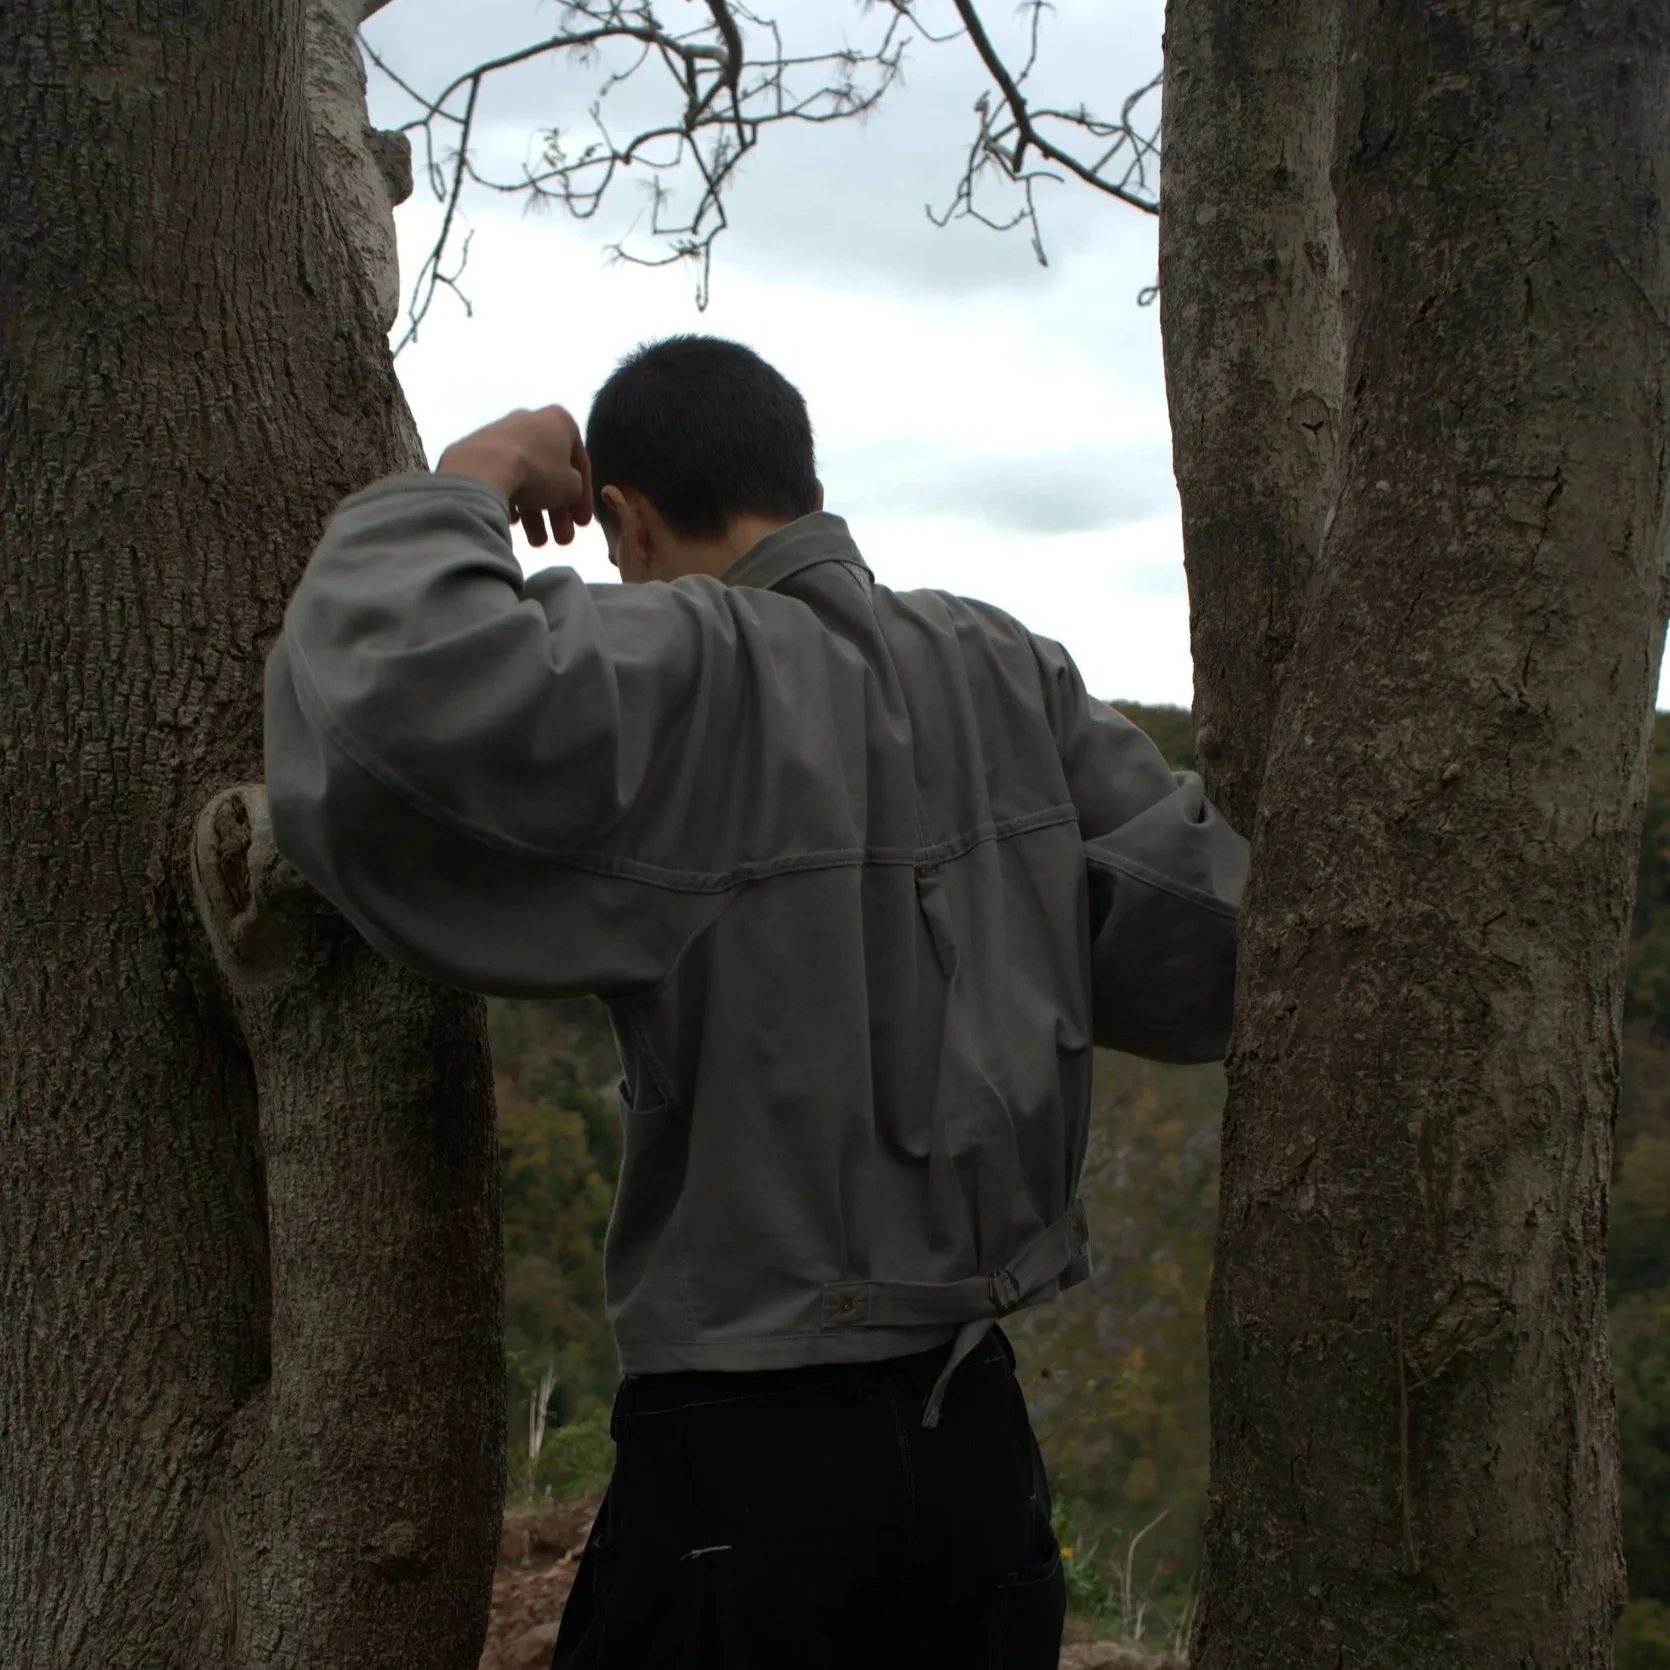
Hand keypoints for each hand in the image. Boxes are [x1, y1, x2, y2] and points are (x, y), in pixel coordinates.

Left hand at [435, 406, 594, 548]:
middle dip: (557, 512)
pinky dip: (510, 499)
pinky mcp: (477, 448)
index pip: (580, 464)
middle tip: (562, 541)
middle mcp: (531, 420)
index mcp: (559, 421)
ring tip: (536, 543)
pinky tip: (512, 524)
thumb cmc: (538, 473)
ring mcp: (501, 433)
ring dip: (535, 513)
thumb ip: (576, 489)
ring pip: (526, 477)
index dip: (584, 498)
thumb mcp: (571, 487)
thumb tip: (567, 490)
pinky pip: (501, 476)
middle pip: (551, 473)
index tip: (582, 524)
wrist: (484, 468)